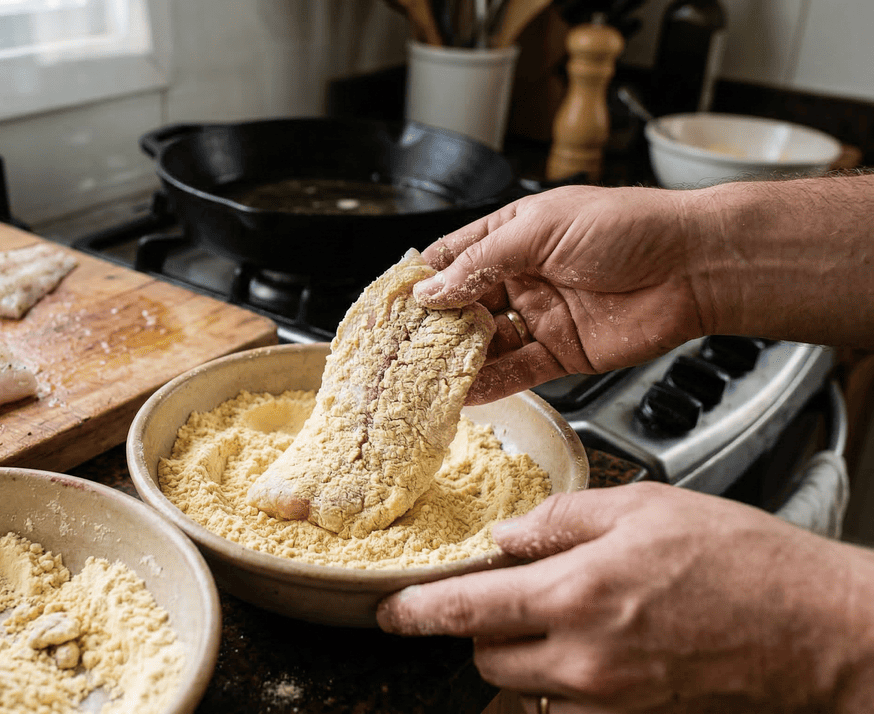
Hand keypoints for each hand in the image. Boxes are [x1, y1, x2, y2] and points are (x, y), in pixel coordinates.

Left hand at [376, 482, 873, 712]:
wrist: (821, 630)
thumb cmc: (746, 563)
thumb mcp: (645, 508)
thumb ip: (561, 520)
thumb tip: (507, 537)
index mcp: (576, 596)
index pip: (465, 611)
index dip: (415, 613)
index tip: (391, 613)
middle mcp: (584, 660)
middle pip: (486, 657)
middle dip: (484, 627)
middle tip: (515, 594)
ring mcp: (611, 701)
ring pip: (526, 689)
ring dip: (525, 656)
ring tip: (567, 619)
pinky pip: (569, 711)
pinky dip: (564, 684)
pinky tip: (598, 650)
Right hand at [415, 185, 712, 403]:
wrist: (695, 265)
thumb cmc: (629, 226)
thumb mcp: (540, 230)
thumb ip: (481, 263)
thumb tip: (431, 290)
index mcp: (513, 234)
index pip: (451, 258)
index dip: (419, 280)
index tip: (388, 303)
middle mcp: (523, 275)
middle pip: (462, 305)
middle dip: (431, 327)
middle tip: (398, 349)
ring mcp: (542, 315)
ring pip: (486, 343)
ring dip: (456, 360)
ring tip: (423, 377)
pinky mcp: (563, 352)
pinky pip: (518, 370)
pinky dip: (491, 384)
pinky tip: (464, 395)